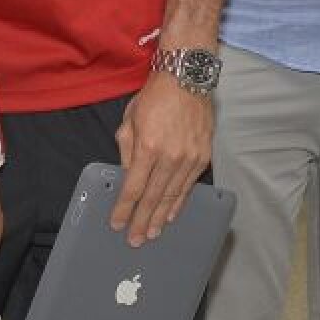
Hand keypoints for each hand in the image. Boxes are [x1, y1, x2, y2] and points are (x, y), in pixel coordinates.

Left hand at [111, 72, 211, 245]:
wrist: (186, 79)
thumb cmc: (154, 97)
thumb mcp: (129, 120)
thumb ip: (126, 150)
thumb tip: (126, 176)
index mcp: (147, 147)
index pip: (133, 187)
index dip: (124, 209)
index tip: (116, 223)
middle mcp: (170, 156)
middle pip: (153, 198)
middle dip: (141, 221)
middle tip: (134, 240)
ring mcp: (189, 159)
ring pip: (172, 196)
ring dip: (160, 217)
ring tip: (151, 233)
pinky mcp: (203, 157)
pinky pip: (188, 187)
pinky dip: (179, 203)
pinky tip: (171, 215)